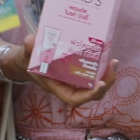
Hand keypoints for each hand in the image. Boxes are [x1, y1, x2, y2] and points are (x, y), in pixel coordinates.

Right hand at [3, 34, 118, 107]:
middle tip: (113, 65)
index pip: (76, 99)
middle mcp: (69, 86)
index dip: (89, 95)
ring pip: (96, 84)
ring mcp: (75, 80)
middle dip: (105, 83)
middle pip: (92, 93)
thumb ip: (29, 48)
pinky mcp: (78, 71)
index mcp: (57, 87)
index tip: (100, 85)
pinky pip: (93, 73)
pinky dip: (101, 67)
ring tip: (114, 61)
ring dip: (107, 75)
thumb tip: (30, 40)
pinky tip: (106, 54)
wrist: (27, 61)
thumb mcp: (26, 55)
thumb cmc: (27, 61)